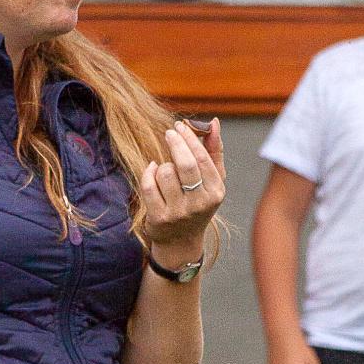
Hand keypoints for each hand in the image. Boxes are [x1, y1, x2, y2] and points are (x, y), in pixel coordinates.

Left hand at [138, 118, 224, 268]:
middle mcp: (199, 204)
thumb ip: (214, 151)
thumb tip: (214, 122)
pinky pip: (148, 185)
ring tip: (165, 169)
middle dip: (175, 143)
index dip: (190, 139)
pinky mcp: (159, 218)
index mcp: (216, 192)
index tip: (180, 126)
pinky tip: (152, 171)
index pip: (203, 159)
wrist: (181, 241)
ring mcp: (178, 212)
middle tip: (169, 133)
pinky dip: (148, 173)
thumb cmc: (197, 202)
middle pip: (185, 164)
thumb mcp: (212, 180)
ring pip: (165, 173)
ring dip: (162, 165)